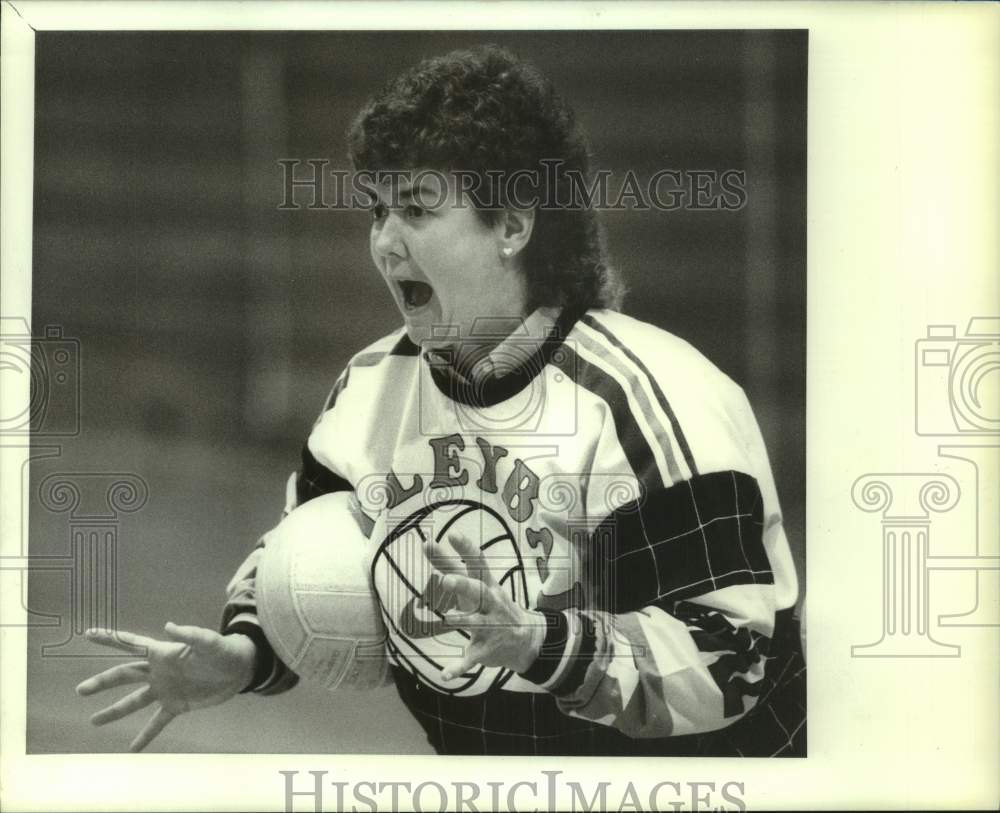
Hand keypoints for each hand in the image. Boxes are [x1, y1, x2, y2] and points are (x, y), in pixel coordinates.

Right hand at [76, 623, 256, 751]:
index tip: (89, 633)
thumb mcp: (208, 641)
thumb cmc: (223, 649)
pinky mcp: (176, 706)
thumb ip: (189, 634)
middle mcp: (158, 671)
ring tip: (94, 721)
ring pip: (134, 702)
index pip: (131, 644)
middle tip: (81, 690)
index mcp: (162, 652)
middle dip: (103, 682)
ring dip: (115, 711)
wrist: (239, 669)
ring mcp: (165, 690)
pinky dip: (144, 736)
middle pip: (124, 675)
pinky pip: (156, 723)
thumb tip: (168, 626)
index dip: (110, 638)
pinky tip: (132, 750)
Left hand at [424, 532, 544, 679]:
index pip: (478, 564)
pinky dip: (458, 667)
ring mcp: (490, 627)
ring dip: (463, 621)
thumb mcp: (476, 585)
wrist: (526, 639)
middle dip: (464, 586)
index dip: (467, 550)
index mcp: (487, 586)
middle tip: (446, 581)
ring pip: (476, 623)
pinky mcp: (485, 650)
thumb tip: (427, 542)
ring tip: (447, 620)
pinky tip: (445, 674)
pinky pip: (471, 659)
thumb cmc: (491, 605)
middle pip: (478, 592)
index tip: (452, 535)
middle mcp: (491, 604)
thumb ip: (450, 566)